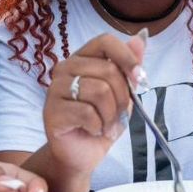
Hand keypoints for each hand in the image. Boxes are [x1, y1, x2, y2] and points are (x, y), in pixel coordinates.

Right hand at [41, 33, 143, 175]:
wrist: (82, 154)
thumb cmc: (101, 121)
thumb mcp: (123, 93)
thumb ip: (129, 66)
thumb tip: (141, 37)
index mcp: (82, 59)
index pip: (105, 41)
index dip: (126, 56)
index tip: (140, 77)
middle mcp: (65, 68)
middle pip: (107, 70)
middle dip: (122, 98)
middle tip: (119, 116)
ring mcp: (55, 89)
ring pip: (99, 91)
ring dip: (111, 115)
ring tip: (106, 125)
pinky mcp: (51, 111)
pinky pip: (87, 113)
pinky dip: (99, 126)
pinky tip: (93, 130)